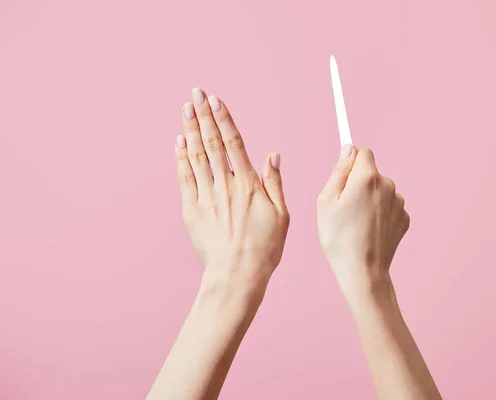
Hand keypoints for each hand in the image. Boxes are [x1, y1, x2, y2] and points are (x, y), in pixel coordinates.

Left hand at [176, 90, 289, 290]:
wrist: (237, 275)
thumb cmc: (264, 248)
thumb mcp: (282, 215)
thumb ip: (275, 183)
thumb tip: (272, 154)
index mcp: (249, 185)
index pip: (234, 143)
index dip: (224, 119)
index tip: (215, 100)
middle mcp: (225, 186)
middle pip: (212, 143)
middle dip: (203, 115)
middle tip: (196, 93)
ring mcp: (207, 197)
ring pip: (197, 156)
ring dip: (191, 129)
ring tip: (185, 108)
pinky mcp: (192, 210)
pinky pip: (185, 178)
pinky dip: (181, 158)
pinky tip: (179, 141)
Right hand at [317, 146, 408, 289]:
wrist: (363, 272)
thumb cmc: (339, 238)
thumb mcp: (325, 201)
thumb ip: (339, 171)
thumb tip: (348, 149)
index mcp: (368, 178)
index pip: (363, 153)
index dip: (350, 162)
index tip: (344, 174)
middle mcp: (388, 186)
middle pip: (371, 173)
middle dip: (358, 184)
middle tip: (344, 208)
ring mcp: (399, 203)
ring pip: (380, 191)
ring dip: (370, 200)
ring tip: (356, 224)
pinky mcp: (404, 219)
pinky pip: (389, 208)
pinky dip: (379, 215)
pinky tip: (369, 231)